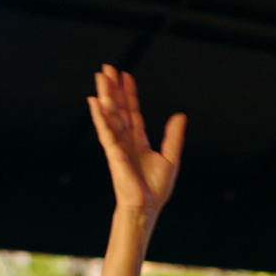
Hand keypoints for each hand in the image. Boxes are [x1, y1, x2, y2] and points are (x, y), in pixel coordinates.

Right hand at [87, 66, 183, 218]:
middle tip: (107, 68)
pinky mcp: (113, 153)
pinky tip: (94, 102)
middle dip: (113, 89)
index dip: (129, 94)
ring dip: (105, 96)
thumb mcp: (170, 158)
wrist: (147, 207)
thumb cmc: (155, 189)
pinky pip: (105, 131)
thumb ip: (173, 137)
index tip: (126, 76)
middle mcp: (125, 141)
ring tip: (101, 77)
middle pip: (118, 109)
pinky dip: (100, 116)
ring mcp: (118, 145)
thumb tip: (180, 115)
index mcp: (138, 141)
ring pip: (110, 115)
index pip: (132, 112)